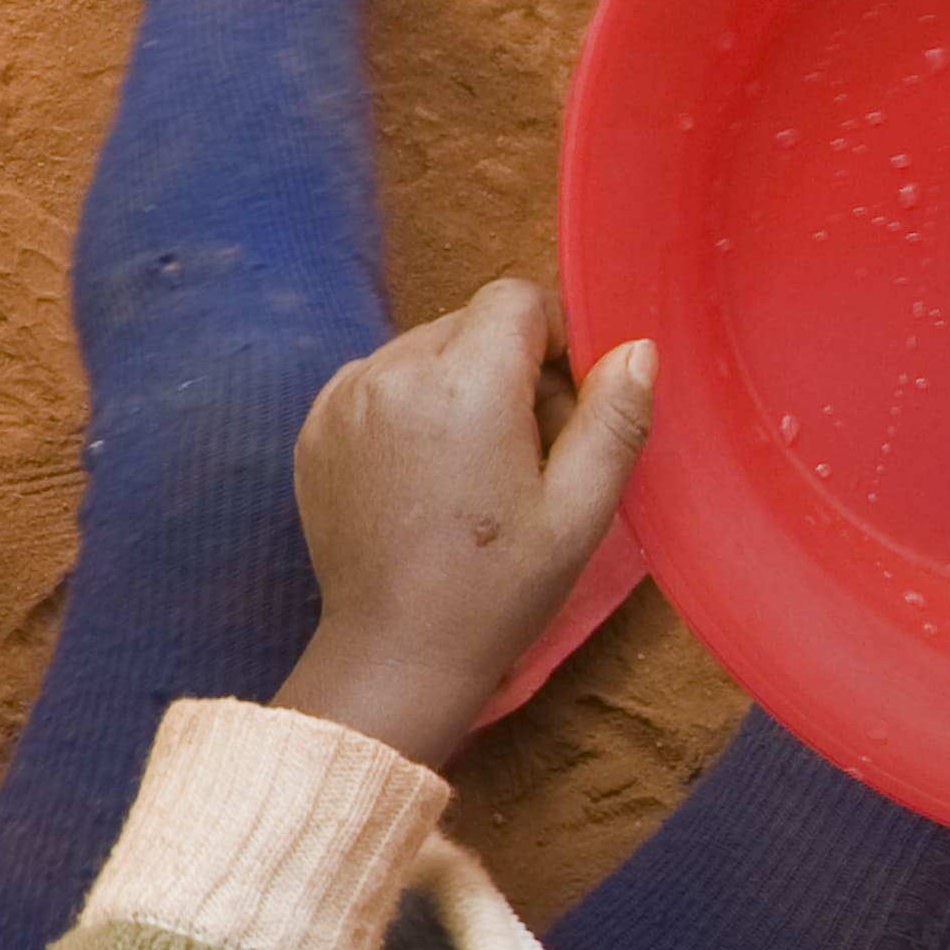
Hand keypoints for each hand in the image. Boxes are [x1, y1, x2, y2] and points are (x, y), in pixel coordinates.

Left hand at [271, 283, 652, 772]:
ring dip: (458, 386)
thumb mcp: (579, 508)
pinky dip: (409, 409)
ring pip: (422, 350)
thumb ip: (614, 418)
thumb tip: (635, 348)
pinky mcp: (315, 427)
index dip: (553, 340)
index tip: (563, 403)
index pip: (514, 299)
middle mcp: (389, 374)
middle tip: (526, 452)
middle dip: (509, 367)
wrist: (394, 649)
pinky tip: (428, 477)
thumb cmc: (496, 587)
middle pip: (468, 323)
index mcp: (461, 384)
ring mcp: (342, 399)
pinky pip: (378, 383)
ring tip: (475, 472)